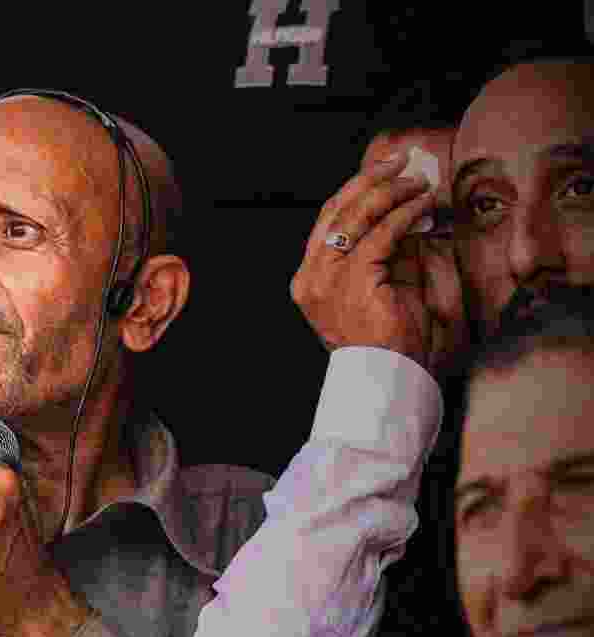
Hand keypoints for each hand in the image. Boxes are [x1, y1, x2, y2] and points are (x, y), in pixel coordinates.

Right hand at [292, 151, 467, 374]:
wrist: (388, 377)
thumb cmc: (387, 343)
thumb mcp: (383, 286)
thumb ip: (387, 251)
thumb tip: (406, 213)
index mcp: (310, 280)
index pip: (328, 222)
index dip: (354, 191)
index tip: (382, 172)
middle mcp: (311, 277)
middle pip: (336, 212)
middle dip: (370, 180)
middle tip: (400, 163)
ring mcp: (326, 279)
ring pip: (355, 218)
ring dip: (390, 193)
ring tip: (417, 182)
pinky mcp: (351, 282)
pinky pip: (380, 235)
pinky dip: (403, 214)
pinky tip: (422, 204)